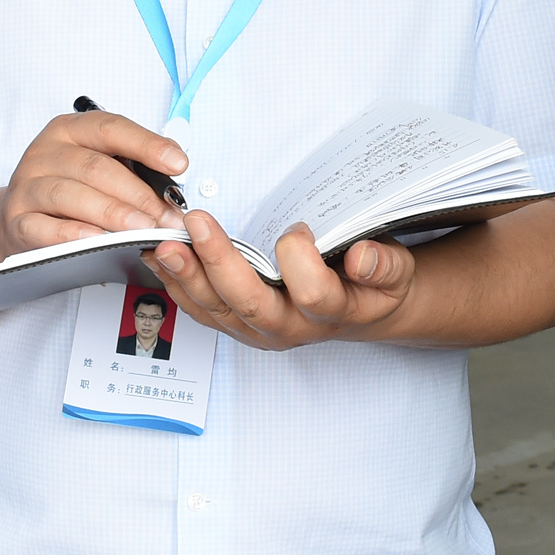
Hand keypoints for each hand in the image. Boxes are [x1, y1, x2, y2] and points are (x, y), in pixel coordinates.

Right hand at [0, 107, 187, 259]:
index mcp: (69, 130)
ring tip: (142, 229)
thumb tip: (172, 184)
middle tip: (166, 217)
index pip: (111, 129)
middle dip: (138, 194)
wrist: (13, 218)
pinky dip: (74, 234)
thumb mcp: (93, 166)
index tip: (178, 164)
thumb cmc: (65, 189)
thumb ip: (129, 168)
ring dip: (113, 213)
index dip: (147, 145)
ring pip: (72, 195)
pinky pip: (45, 227)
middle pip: (96, 167)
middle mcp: (45, 152)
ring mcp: (27, 186)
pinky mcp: (16, 220)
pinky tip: (98, 240)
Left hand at [151, 211, 413, 350]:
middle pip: (249, 303)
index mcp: (332, 314)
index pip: (314, 294)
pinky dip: (176, 282)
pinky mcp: (234, 324)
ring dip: (187, 274)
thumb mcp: (395, 272)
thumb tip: (362, 257)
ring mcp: (256, 330)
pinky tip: (159, 257)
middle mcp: (289, 328)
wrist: (358, 310)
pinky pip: (199, 309)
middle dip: (220, 263)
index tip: (299, 229)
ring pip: (216, 308)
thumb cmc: (372, 286)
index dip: (302, 261)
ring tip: (164, 242)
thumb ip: (383, 264)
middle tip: (197, 224)